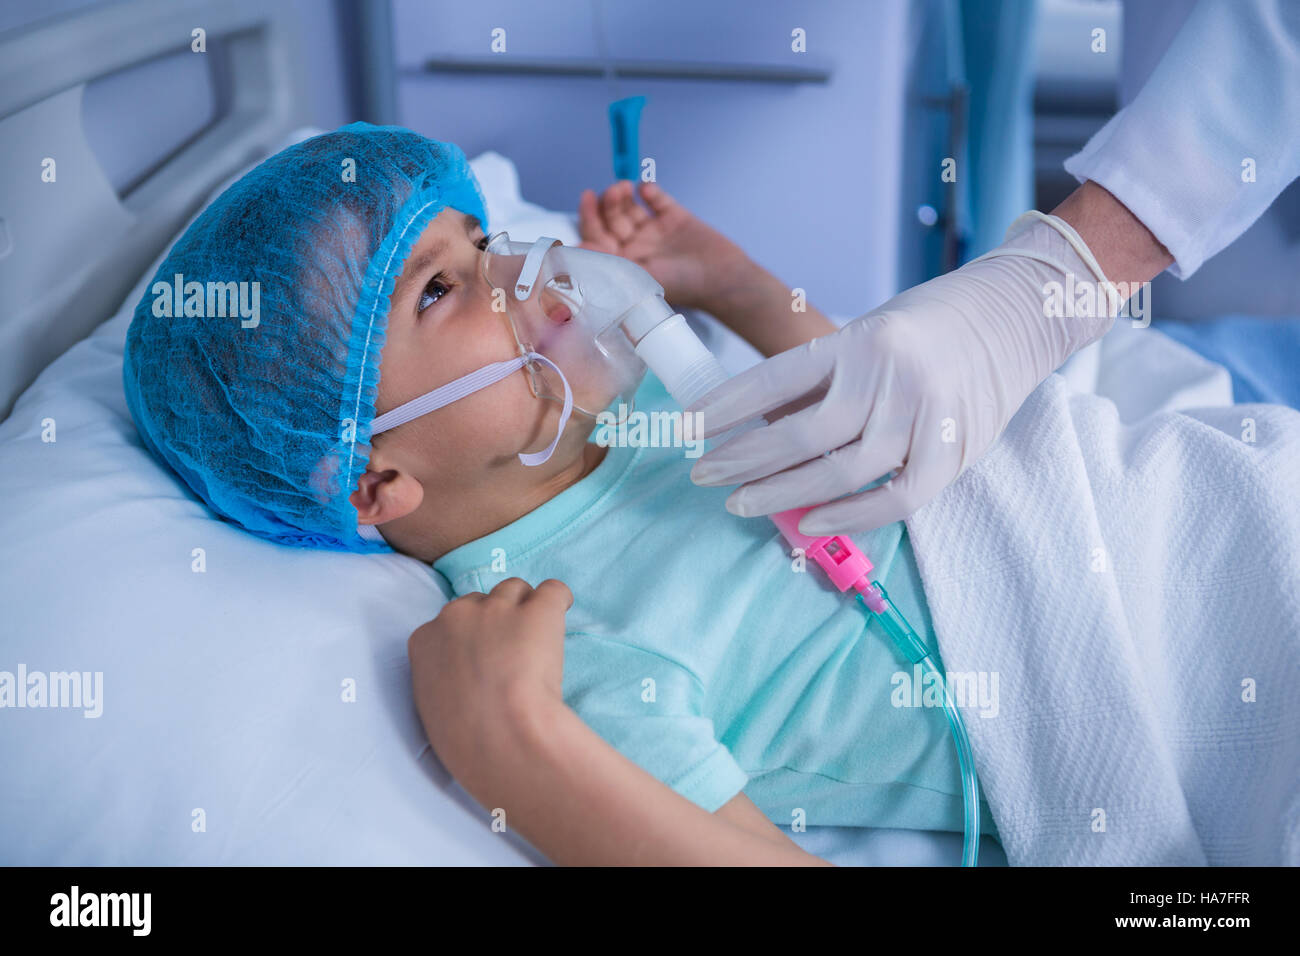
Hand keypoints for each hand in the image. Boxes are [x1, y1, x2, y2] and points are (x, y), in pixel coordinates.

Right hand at [408, 577, 572, 778]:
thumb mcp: (433, 706)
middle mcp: (457, 615)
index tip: (485, 659)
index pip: (450, 620)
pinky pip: (553, 590)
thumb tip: (466, 679)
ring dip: (526, 608)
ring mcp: (497, 609)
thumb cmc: (465, 740)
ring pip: (515, 589)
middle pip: (481, 600)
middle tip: (514, 654)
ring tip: (540, 640)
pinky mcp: (537, 611)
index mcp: (425, 639)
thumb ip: (444, 678)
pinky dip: (559, 601)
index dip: (471, 638)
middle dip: (497, 621)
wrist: (501, 738)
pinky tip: (562, 615)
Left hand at [577, 180, 749, 312]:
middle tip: (614, 192)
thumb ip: (608, 260)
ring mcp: (654, 230)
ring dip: (624, 194)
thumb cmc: (681, 285)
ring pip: (630, 206)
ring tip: (625, 187)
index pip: (597, 236)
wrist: (722, 278)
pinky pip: (656, 199)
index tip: (587, 196)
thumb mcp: (639, 276)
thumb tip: (577, 248)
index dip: (589, 216)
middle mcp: (636, 245)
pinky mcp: (674, 218)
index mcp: (623, 262)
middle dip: (609, 203)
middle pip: (612, 218)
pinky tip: (646, 189)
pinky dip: (649, 191)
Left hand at [687, 212, 1119, 535]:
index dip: (727, 407)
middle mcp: (889, 376)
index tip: (686, 429)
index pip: (776, 378)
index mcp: (859, 339)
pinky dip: (850, 517)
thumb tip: (760, 428)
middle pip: (800, 435)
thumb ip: (824, 379)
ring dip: (781, 494)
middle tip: (703, 475)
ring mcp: (925, 416)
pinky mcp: (954, 452)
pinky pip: (894, 499)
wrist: (1016, 314)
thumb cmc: (927, 327)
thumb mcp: (869, 334)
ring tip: (740, 502)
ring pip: (839, 472)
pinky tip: (810, 524)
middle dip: (742, 460)